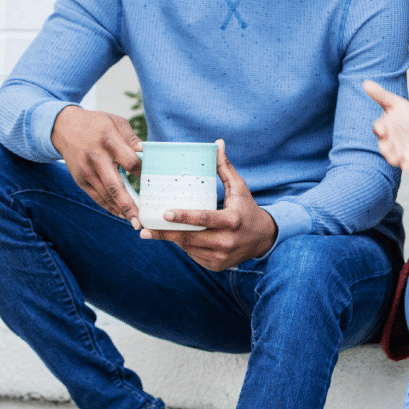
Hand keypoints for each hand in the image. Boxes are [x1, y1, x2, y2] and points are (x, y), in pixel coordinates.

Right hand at [51, 105, 142, 224]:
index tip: (153, 180)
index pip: (130, 161)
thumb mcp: (116, 122)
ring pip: (105, 195)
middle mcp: (96, 158)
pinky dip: (108, 207)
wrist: (64, 127)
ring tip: (135, 221)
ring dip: (120, 210)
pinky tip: (121, 214)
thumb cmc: (96, 124)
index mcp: (109, 141)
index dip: (142, 171)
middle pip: (115, 185)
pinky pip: (96, 197)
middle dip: (129, 205)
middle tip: (140, 220)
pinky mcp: (80, 179)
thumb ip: (132, 138)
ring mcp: (86, 171)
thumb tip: (147, 152)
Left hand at [140, 140, 277, 270]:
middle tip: (144, 229)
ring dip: (172, 239)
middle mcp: (226, 241)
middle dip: (165, 233)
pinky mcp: (217, 266)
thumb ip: (224, 167)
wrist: (263, 238)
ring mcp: (221, 256)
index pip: (204, 219)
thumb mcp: (239, 188)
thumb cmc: (247, 208)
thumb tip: (217, 143)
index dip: (183, 217)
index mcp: (232, 220)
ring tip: (154, 231)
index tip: (164, 212)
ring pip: (189, 248)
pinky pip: (194, 256)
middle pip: (190, 238)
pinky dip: (184, 247)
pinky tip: (175, 238)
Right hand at [363, 80, 408, 172]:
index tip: (381, 127)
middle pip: (384, 146)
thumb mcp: (396, 104)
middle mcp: (389, 142)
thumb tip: (365, 82)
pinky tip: (408, 167)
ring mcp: (399, 153)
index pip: (379, 129)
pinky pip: (406, 166)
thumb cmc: (406, 118)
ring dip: (393, 158)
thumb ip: (381, 95)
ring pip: (392, 158)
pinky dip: (406, 167)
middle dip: (384, 147)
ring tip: (396, 159)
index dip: (380, 128)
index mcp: (385, 128)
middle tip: (385, 146)